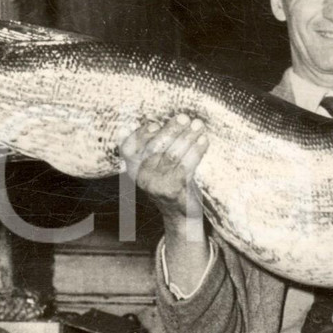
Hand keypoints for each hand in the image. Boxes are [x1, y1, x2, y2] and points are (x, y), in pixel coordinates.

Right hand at [120, 114, 208, 229]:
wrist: (182, 215)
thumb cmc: (172, 183)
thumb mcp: (157, 167)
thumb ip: (155, 148)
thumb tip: (165, 120)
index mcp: (134, 168)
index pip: (129, 147)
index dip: (141, 134)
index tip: (156, 123)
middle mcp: (141, 177)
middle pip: (154, 147)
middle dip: (171, 130)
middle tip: (184, 117)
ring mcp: (156, 185)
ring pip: (172, 155)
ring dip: (187, 137)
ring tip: (198, 125)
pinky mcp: (173, 190)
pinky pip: (186, 165)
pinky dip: (196, 150)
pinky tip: (204, 140)